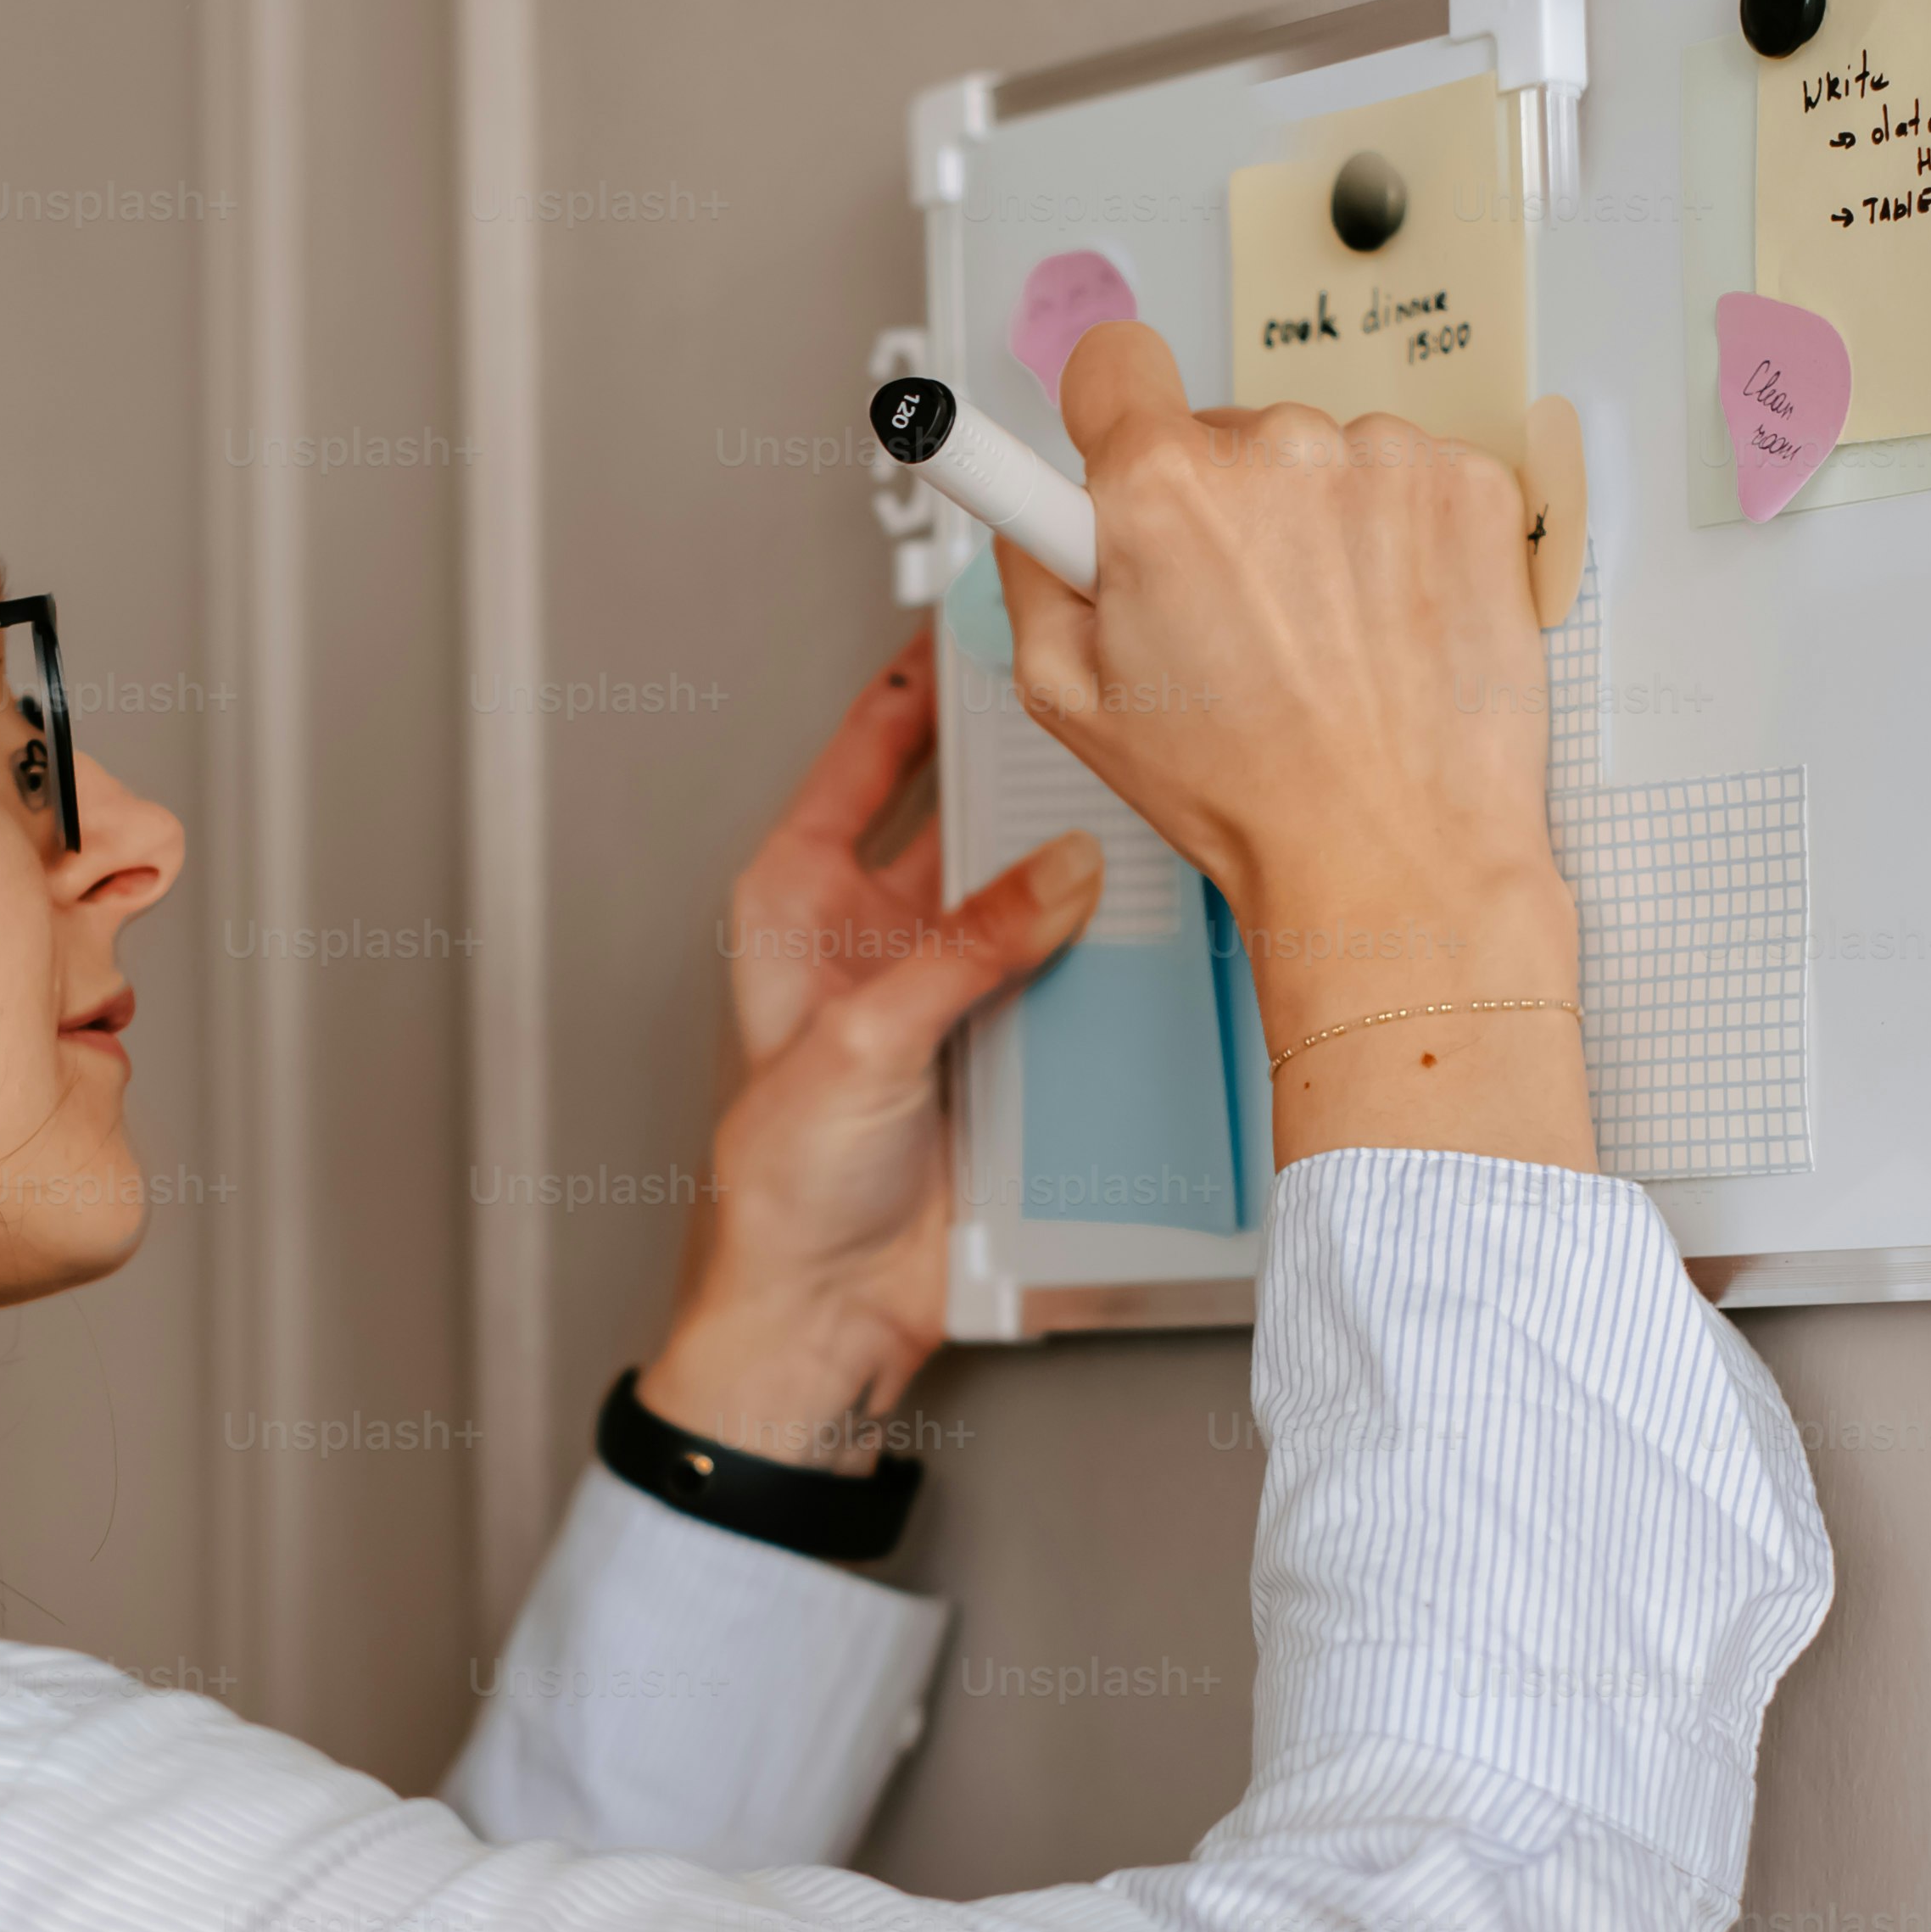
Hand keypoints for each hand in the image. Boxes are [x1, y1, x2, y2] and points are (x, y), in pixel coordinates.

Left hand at [638, 625, 1100, 1464]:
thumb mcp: (863, 1042)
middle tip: (1103, 717)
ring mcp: (940, 985)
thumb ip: (964, 950)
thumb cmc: (777, 1190)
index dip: (925, 677)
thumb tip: (1055, 874)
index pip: (871, 748)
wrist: (818, 1316)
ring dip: (1080, 872)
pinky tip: (1153, 938)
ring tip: (1147, 822)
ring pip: (1030, 891)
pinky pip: (1066, 976)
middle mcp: (869, 929)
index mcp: (797, 895)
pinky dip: (1108, 958)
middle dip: (1035, 771)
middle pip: (969, 812)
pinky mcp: (999, 1045)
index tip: (987, 615)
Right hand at [998, 321, 1591, 1172]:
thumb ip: (1032, 566)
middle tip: (1237, 617)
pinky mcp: (1471, 487)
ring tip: (1324, 637)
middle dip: (1219, 505)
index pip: (1113, 359)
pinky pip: (1409, 478)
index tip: (1121, 447)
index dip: (1110, 413)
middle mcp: (1276, 449)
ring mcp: (1386, 460)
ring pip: (1320, 458)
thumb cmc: (1248, 792)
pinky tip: (1387, 620)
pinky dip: (1399, 537)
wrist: (1397, 852)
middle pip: (1223, 429)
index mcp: (1162, 488)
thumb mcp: (1068, 698)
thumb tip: (1035, 504)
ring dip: (1316, 524)